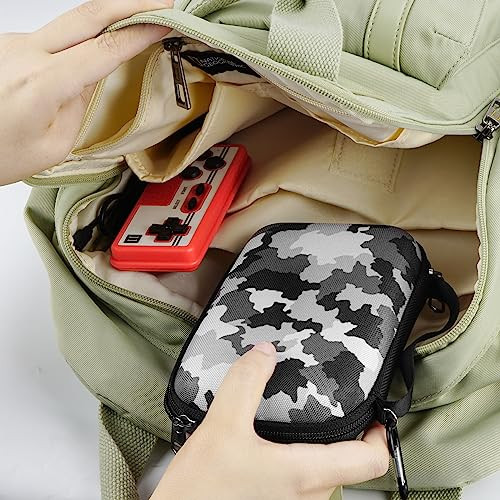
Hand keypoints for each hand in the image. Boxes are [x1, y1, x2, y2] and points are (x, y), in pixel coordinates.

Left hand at [0, 0, 171, 185]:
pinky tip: (89, 54)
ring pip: (69, 24)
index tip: (164, 24)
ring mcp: (13, 45)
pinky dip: (77, 41)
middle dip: (130, 4)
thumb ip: (79, 108)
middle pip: (87, 14)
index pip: (105, 49)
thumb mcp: (53, 145)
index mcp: (43, 83)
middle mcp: (25, 53)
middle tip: (161, 4)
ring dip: (105, 22)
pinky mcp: (8, 46)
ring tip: (132, 30)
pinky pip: (52, 38)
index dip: (140, 33)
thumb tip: (89, 81)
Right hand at [152, 342, 389, 499]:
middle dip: (348, 433)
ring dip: (323, 444)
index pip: (370, 462)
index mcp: (304, 475)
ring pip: (324, 472)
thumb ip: (246, 384)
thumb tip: (265, 353)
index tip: (374, 414)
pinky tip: (276, 438)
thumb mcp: (222, 426)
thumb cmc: (200, 493)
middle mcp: (304, 496)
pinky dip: (301, 455)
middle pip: (349, 464)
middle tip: (338, 404)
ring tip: (306, 416)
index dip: (380, 435)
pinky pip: (302, 479)